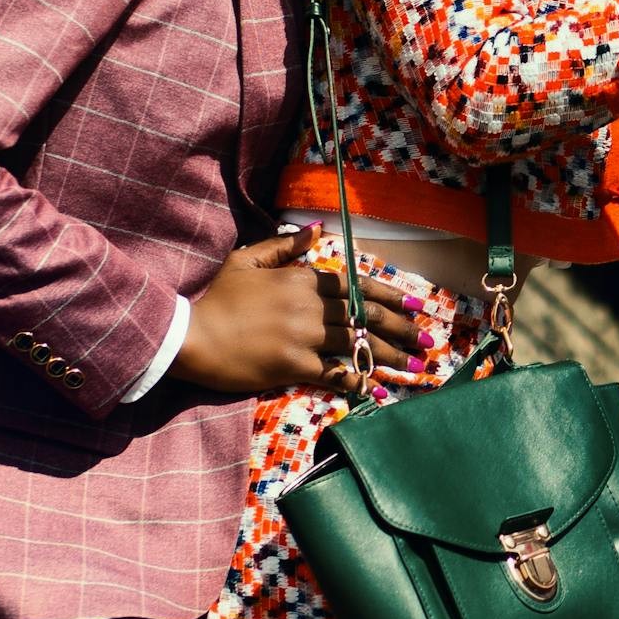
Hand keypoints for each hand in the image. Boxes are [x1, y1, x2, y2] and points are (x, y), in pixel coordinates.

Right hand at [170, 233, 422, 393]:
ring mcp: (304, 337)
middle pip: (366, 317)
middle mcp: (311, 306)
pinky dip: (357, 380)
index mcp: (303, 279)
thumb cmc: (218, 298)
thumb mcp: (248, 259)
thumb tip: (317, 231)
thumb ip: (285, 246)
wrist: (189, 336)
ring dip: (390, 356)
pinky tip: (377, 387)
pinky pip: (334, 373)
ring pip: (357, 344)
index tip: (418, 304)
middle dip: (403, 328)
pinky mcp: (293, 366)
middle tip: (428, 340)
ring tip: (415, 366)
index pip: (358, 286)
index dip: (391, 296)